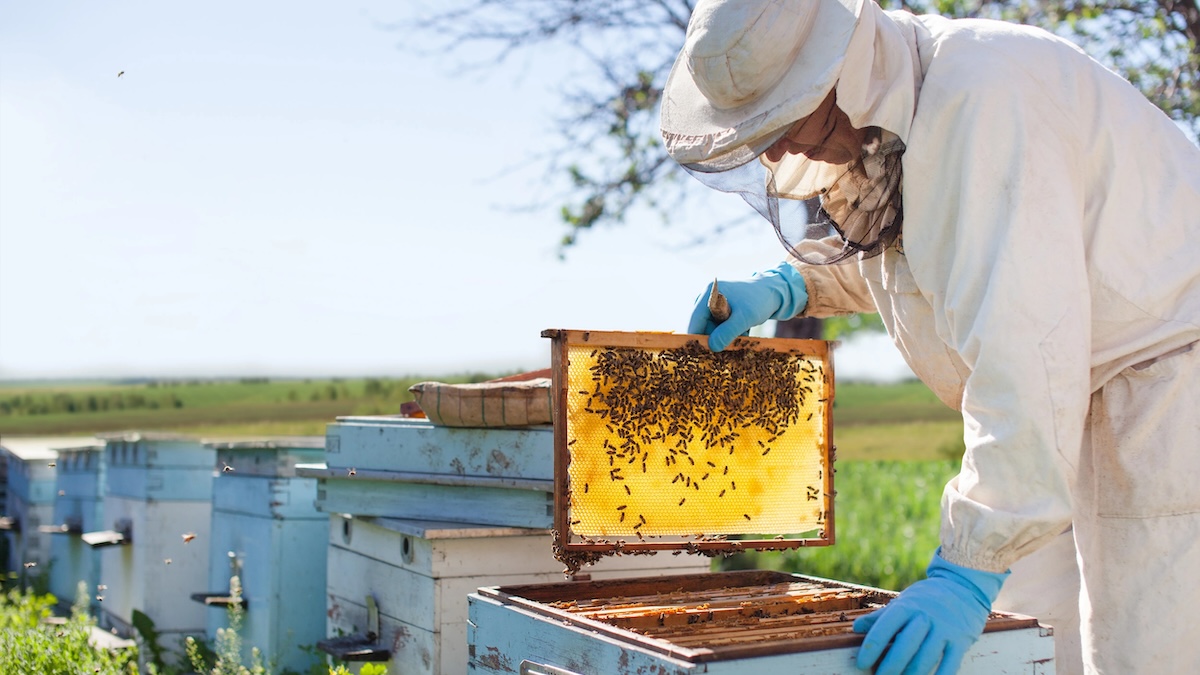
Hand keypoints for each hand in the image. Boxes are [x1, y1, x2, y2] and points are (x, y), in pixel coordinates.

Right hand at [687, 262, 807, 351]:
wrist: (775, 292)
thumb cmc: (760, 301)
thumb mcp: (744, 318)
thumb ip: (727, 332)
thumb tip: (712, 347)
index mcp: (708, 294)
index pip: (694, 320)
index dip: (696, 338)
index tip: (700, 355)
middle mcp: (707, 298)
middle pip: (701, 325)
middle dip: (713, 339)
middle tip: (727, 349)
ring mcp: (713, 304)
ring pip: (711, 328)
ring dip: (724, 337)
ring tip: (741, 336)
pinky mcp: (720, 310)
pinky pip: (718, 326)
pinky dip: (728, 333)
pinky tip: (742, 332)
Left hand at [853, 550, 1008, 674]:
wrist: (963, 587)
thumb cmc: (926, 599)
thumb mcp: (903, 602)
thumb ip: (881, 616)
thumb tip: (856, 628)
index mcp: (907, 606)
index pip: (885, 627)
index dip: (871, 647)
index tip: (861, 663)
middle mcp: (926, 616)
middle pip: (905, 645)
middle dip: (891, 666)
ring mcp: (945, 629)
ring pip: (926, 657)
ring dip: (912, 674)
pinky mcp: (961, 640)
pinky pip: (950, 664)